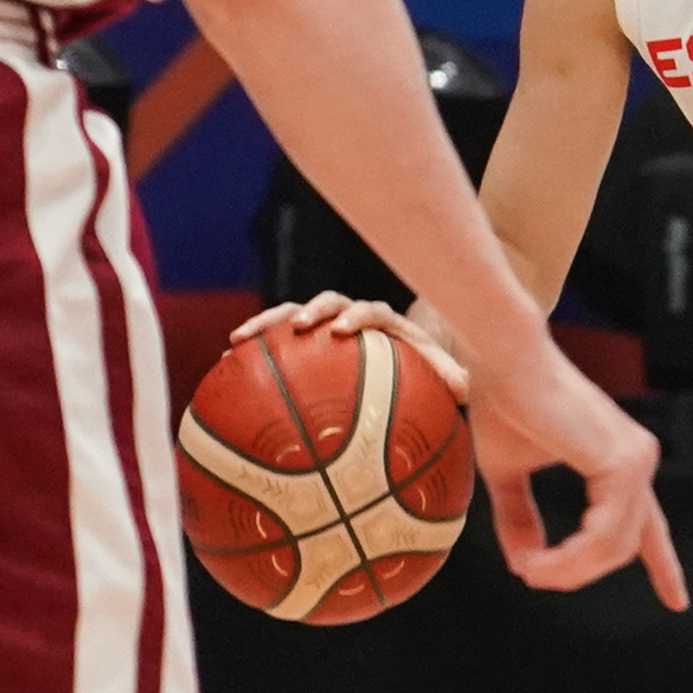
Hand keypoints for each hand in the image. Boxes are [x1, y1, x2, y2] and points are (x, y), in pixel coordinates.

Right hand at [228, 291, 468, 400]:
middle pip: (330, 303)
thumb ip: (452, 376)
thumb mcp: (445, 372)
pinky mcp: (307, 338)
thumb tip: (466, 389)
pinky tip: (225, 364)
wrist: (412, 347)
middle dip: (310, 311)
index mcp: (386, 321)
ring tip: (237, 339)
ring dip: (268, 324)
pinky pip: (278, 340)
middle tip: (297, 326)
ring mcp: (327, 325)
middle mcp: (354, 316)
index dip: (359, 316)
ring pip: (293, 315)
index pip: (373, 310)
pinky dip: (255, 348)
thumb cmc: (428, 363)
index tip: (344, 330)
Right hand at [228, 295, 683, 605]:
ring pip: (613, 546)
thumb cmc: (502, 403)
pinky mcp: (621, 462)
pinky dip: (572, 558)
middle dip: (579, 572)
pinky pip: (604, 535)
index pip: (650, 526)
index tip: (677, 603)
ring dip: (569, 570)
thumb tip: (526, 568)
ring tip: (530, 570)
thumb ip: (520, 519)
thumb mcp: (506, 475)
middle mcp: (637, 458)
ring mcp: (635, 459)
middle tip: (533, 575)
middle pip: (622, 545)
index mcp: (620, 460)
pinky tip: (539, 564)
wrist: (501, 359)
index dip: (664, 567)